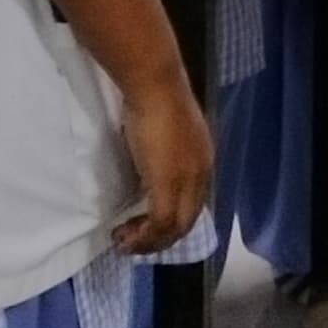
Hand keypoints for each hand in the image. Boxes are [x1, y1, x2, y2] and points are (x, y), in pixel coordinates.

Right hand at [116, 70, 215, 252]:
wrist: (154, 85)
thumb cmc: (155, 98)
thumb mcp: (165, 131)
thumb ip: (164, 151)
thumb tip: (148, 164)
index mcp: (203, 160)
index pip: (193, 202)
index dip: (171, 220)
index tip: (145, 224)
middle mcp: (201, 173)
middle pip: (186, 221)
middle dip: (159, 238)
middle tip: (131, 241)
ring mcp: (187, 180)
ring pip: (174, 227)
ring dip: (148, 241)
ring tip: (124, 242)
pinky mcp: (168, 184)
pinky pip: (160, 223)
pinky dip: (144, 236)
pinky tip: (125, 235)